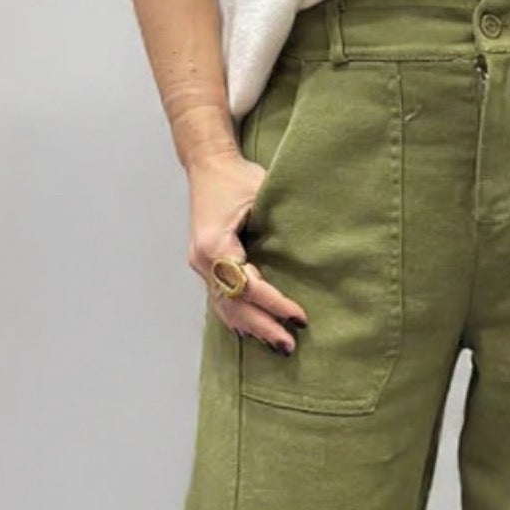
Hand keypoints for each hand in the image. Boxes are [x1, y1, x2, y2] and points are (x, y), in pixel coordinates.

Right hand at [187, 150, 308, 354]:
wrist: (208, 164)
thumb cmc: (236, 176)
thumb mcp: (261, 193)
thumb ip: (279, 224)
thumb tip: (308, 254)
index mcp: (214, 245)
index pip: (247, 285)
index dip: (274, 304)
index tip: (299, 317)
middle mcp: (202, 260)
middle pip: (233, 304)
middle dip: (263, 326)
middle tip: (289, 345)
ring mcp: (200, 264)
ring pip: (224, 306)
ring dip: (251, 327)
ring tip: (276, 346)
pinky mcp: (205, 264)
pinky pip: (220, 297)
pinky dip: (236, 317)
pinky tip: (251, 332)